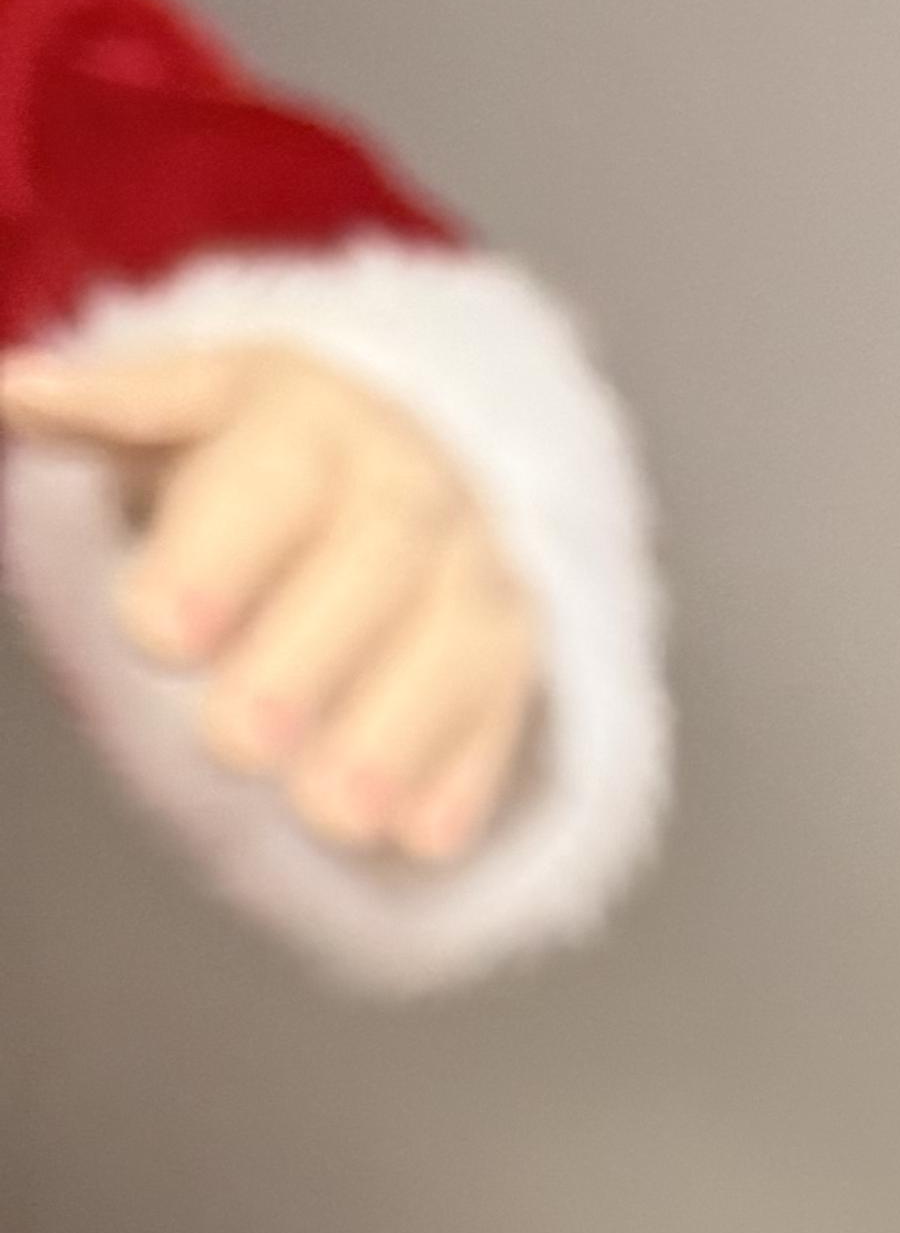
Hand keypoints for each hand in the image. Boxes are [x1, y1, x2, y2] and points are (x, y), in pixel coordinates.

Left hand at [0, 336, 536, 862]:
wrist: (403, 455)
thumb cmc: (255, 458)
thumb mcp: (181, 415)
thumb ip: (108, 414)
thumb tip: (13, 393)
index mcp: (306, 414)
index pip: (273, 477)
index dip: (218, 555)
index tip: (154, 635)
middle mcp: (408, 483)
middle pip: (377, 561)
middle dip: (307, 658)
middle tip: (235, 743)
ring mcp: (476, 565)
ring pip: (456, 640)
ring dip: (395, 734)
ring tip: (329, 816)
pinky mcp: (517, 644)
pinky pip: (506, 705)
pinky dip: (466, 774)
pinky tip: (417, 838)